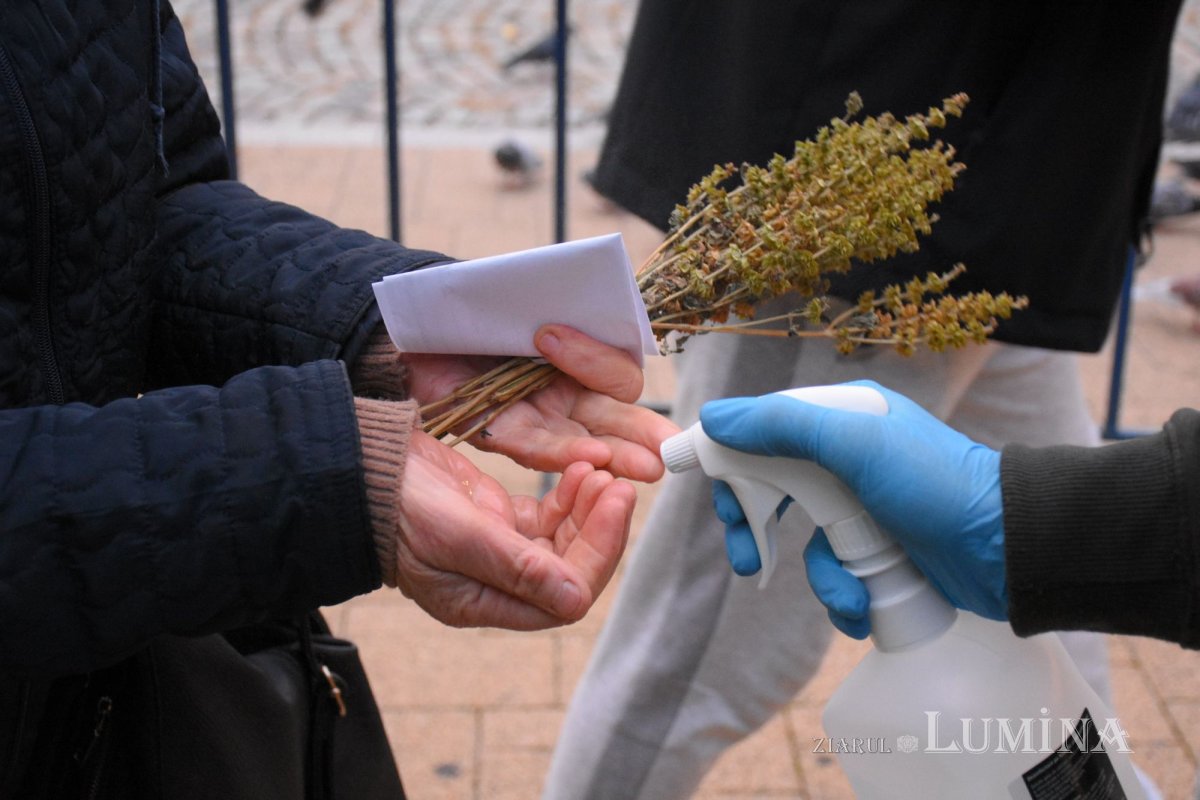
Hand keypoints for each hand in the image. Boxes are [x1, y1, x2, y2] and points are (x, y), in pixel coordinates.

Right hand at [392, 430, 636, 629]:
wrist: (361, 468)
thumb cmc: (397, 506)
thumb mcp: (457, 535)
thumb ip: (517, 567)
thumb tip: (576, 600)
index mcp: (483, 603)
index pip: (564, 598)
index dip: (598, 554)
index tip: (615, 504)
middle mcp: (496, 584)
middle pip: (572, 570)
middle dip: (601, 529)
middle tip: (619, 485)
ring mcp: (499, 551)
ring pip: (565, 540)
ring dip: (589, 509)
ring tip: (601, 473)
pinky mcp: (498, 519)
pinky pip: (548, 517)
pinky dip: (570, 496)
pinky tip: (581, 471)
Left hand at [403, 324, 678, 481]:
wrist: (413, 327)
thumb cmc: (470, 306)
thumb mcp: (517, 298)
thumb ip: (553, 301)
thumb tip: (581, 300)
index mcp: (583, 353)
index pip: (615, 366)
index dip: (595, 357)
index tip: (551, 334)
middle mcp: (569, 390)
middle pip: (617, 413)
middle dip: (644, 430)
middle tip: (671, 447)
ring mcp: (541, 415)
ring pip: (589, 440)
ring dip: (619, 454)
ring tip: (648, 467)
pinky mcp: (504, 433)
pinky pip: (538, 447)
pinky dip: (563, 454)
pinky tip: (591, 461)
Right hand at [699, 381, 1006, 636]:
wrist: (1011, 550)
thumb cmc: (937, 485)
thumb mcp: (857, 444)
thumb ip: (784, 426)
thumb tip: (714, 418)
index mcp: (844, 421)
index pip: (767, 430)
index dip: (731, 457)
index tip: (698, 479)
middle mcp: (851, 460)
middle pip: (775, 490)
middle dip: (758, 527)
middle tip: (745, 555)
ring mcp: (867, 510)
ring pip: (807, 544)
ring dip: (820, 577)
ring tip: (843, 594)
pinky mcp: (882, 555)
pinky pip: (839, 577)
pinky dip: (846, 598)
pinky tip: (863, 607)